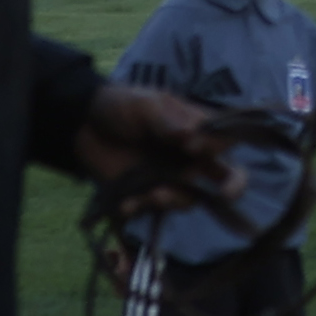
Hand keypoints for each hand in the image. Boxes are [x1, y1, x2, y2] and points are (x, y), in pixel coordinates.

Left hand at [73, 84, 243, 218]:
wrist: (82, 125)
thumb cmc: (121, 107)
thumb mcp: (145, 105)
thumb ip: (168, 121)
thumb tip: (192, 136)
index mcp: (196, 129)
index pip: (225, 140)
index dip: (220, 147)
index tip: (194, 147)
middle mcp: (190, 157)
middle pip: (224, 175)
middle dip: (233, 186)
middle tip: (228, 193)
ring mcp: (170, 178)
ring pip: (189, 198)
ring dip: (175, 199)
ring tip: (152, 194)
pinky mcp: (146, 194)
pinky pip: (153, 210)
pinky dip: (141, 208)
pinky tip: (125, 204)